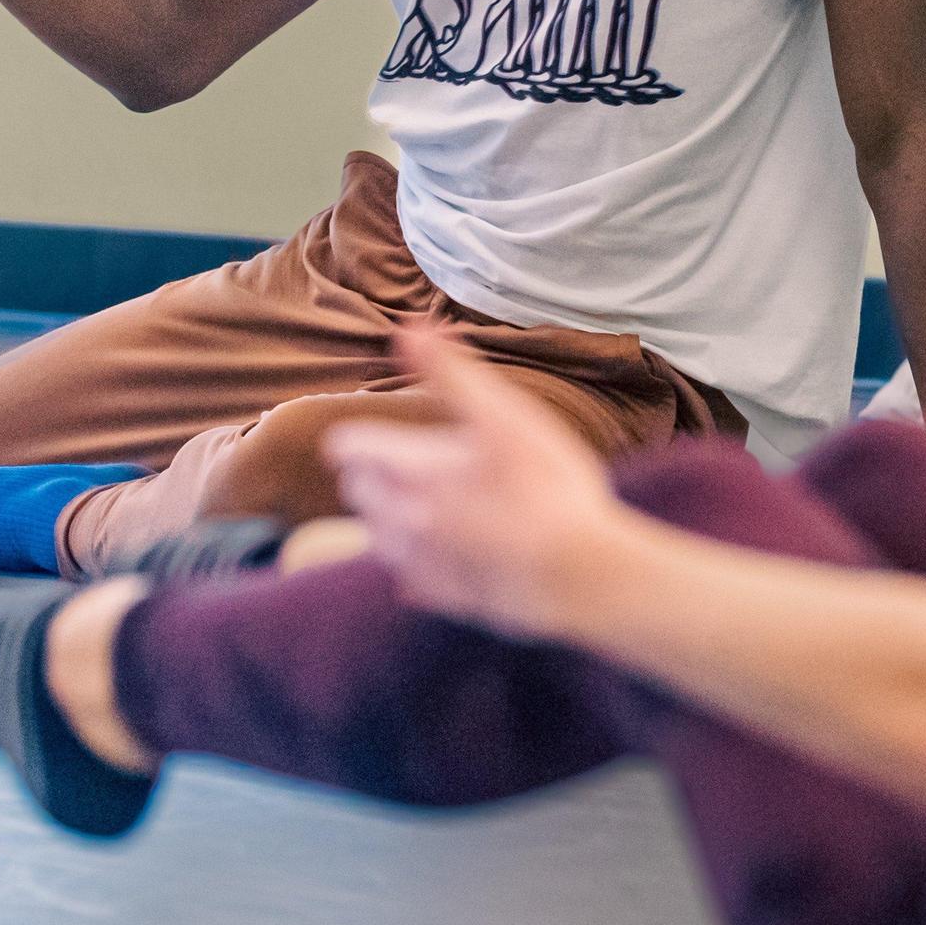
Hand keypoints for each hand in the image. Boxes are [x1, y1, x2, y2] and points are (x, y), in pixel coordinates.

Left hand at [322, 326, 642, 640]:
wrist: (578, 574)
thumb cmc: (548, 486)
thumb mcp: (505, 415)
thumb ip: (450, 371)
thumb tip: (408, 328)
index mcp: (407, 470)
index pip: (347, 447)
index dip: (362, 434)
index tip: (384, 431)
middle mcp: (399, 520)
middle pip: (358, 492)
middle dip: (374, 474)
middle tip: (415, 463)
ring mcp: (418, 564)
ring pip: (378, 536)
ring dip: (393, 517)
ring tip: (435, 505)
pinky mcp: (443, 596)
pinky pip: (409, 578)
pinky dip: (419, 559)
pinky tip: (453, 548)